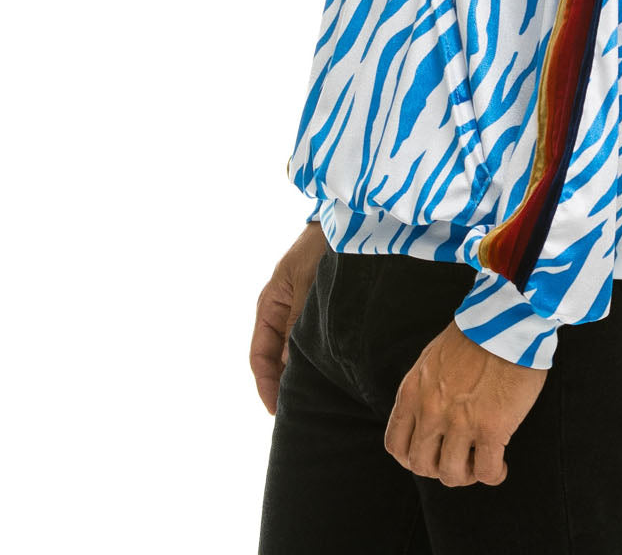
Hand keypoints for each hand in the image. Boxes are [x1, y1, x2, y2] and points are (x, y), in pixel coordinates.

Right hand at [250, 220, 327, 413]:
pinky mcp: (321, 312)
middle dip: (286, 387)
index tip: (277, 411)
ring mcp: (302, 313)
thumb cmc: (321, 248)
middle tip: (301, 414)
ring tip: (319, 401)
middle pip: (277, 361)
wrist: (347, 222)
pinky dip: (318, 361)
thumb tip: (291, 367)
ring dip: (304, 376)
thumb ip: (299, 324)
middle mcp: (283, 314)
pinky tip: (334, 376)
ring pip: (296, 355)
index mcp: (270, 306)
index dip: (266, 385)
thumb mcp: (307, 285)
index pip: (260, 356)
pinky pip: (313, 344)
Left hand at [384, 319, 547, 486]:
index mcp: (412, 392)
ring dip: (467, 475)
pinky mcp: (492, 428)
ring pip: (451, 475)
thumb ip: (424, 391)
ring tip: (481, 462)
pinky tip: (501, 463)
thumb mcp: (431, 360)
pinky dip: (494, 475)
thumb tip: (427, 418)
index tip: (432, 454)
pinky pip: (487, 473)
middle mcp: (431, 410)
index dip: (413, 458)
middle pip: (421, 466)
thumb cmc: (474, 335)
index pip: (396, 445)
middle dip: (440, 469)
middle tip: (460, 459)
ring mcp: (460, 421)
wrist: (507, 320)